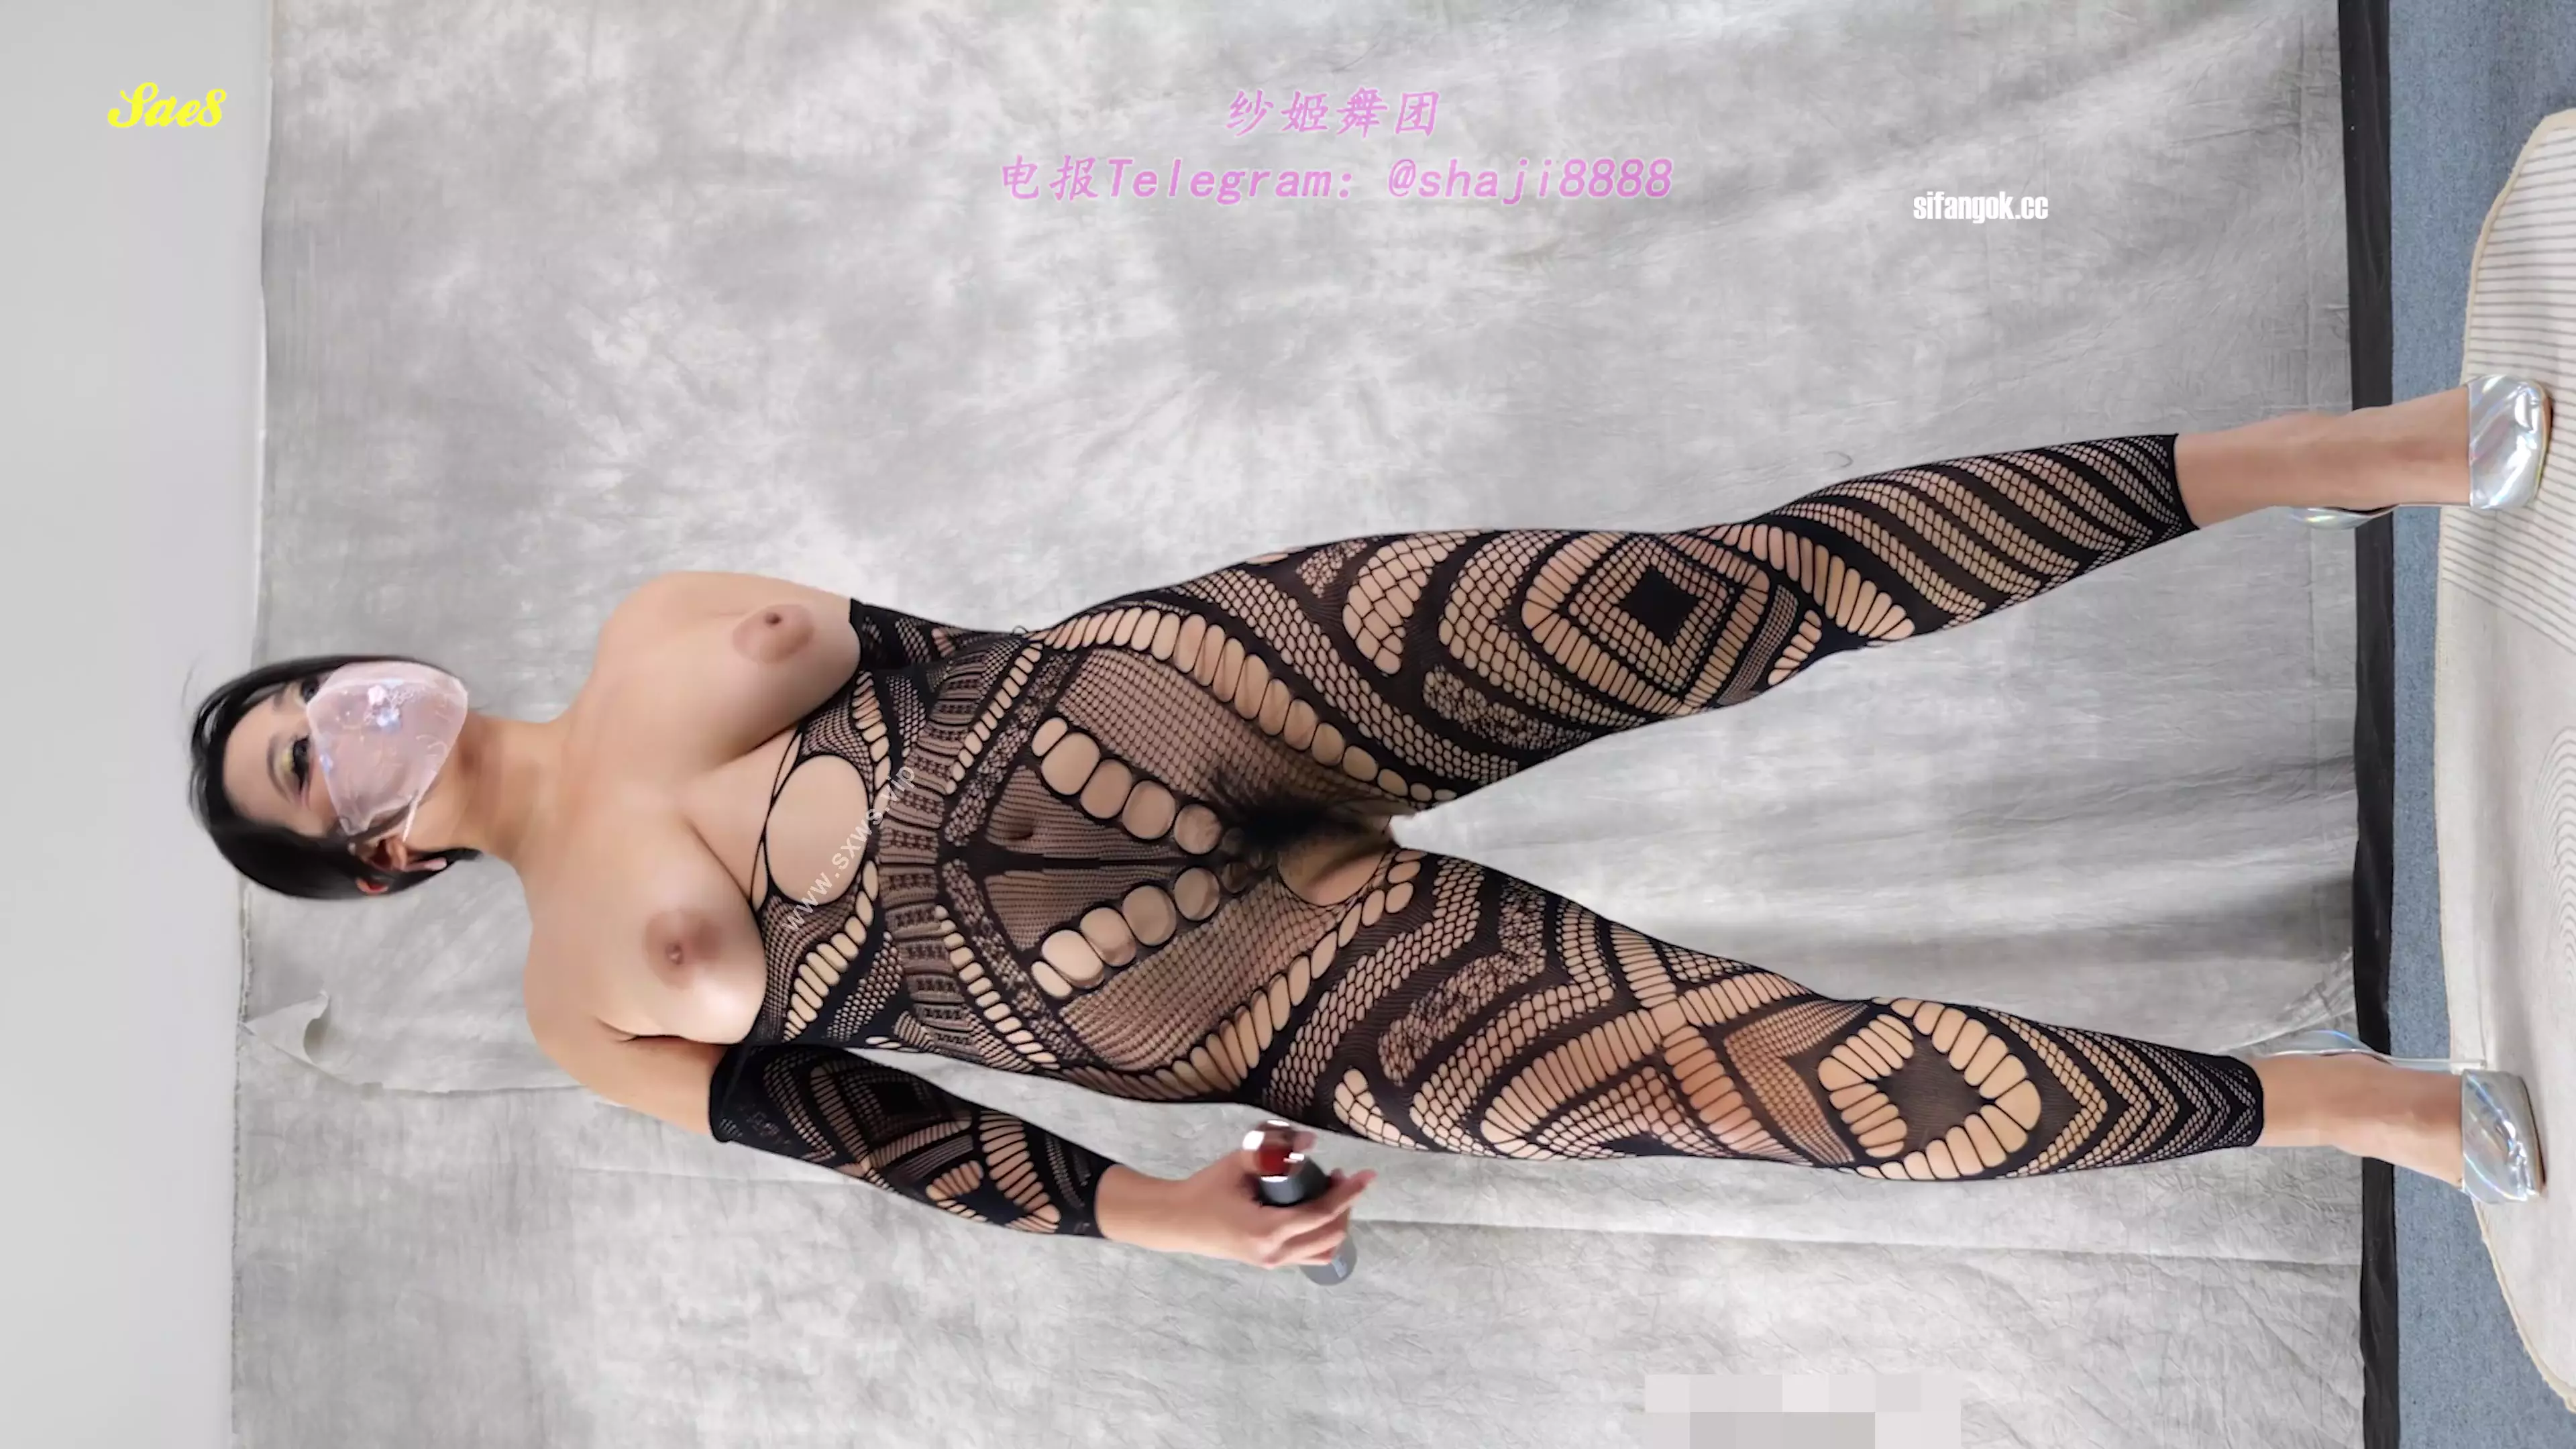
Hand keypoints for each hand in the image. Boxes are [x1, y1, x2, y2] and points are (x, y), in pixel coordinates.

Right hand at [1098, 1129, 1376, 1268]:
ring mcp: (1273, 1262)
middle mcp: (1275, 1253)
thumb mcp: (1237, 1164)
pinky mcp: (1270, 1262)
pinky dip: (1323, 1235)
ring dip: (1335, 1223)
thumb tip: (1309, 1141)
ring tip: (1329, 1194)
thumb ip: (1272, 1150)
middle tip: (1339, 1176)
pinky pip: (1310, 1255)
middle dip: (1345, 1205)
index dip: (1348, 1193)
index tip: (1367, 1175)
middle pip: (1330, 1235)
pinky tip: (1316, 1212)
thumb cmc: (1205, 1190)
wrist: (1177, 1221)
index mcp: (1267, 1230)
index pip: (1321, 1214)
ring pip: (1324, 1251)